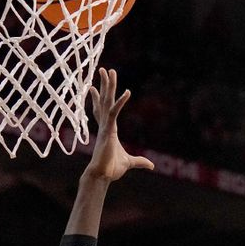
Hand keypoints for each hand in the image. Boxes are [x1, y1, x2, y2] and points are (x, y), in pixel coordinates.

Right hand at [83, 67, 153, 182]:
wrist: (102, 175)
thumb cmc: (111, 169)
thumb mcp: (129, 162)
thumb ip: (140, 161)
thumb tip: (151, 165)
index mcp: (108, 130)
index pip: (102, 111)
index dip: (98, 99)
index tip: (93, 88)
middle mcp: (105, 125)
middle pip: (104, 101)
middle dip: (104, 85)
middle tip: (104, 69)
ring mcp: (106, 126)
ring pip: (107, 101)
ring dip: (108, 85)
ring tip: (109, 71)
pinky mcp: (108, 130)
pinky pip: (114, 112)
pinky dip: (121, 102)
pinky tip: (127, 92)